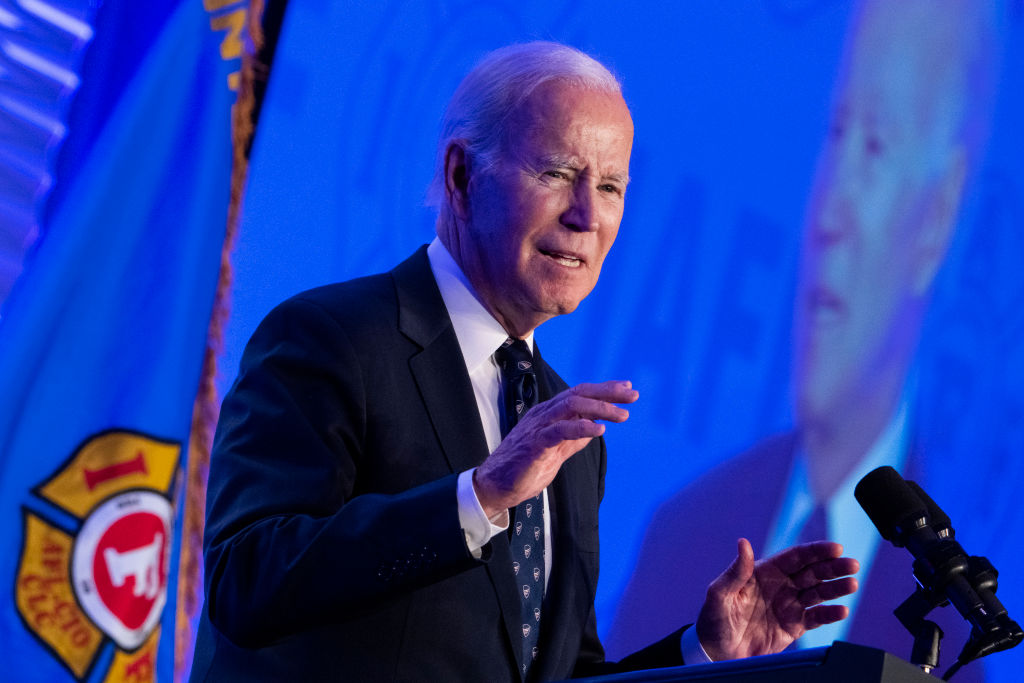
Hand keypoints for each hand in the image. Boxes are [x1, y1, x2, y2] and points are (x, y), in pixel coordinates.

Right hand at [473, 380, 637, 517]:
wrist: (496, 485)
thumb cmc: (524, 467)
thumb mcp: (556, 450)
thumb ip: (574, 437)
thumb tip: (595, 427)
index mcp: (550, 414)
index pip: (580, 393)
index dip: (604, 389)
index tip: (627, 388)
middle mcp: (545, 414)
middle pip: (579, 393)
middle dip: (607, 392)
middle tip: (632, 395)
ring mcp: (539, 427)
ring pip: (572, 406)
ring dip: (600, 407)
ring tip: (622, 414)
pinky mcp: (536, 443)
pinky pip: (561, 430)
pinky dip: (582, 427)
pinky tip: (600, 429)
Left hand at [695, 538, 858, 660]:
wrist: (717, 652)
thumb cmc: (713, 619)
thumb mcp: (719, 594)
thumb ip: (735, 571)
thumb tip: (743, 543)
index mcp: (763, 571)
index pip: (795, 557)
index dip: (815, 551)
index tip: (835, 548)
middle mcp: (780, 585)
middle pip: (812, 572)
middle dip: (832, 567)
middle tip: (853, 564)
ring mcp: (789, 605)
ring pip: (818, 592)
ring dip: (836, 588)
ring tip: (852, 584)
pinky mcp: (793, 626)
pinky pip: (815, 618)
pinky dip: (829, 614)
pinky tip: (842, 610)